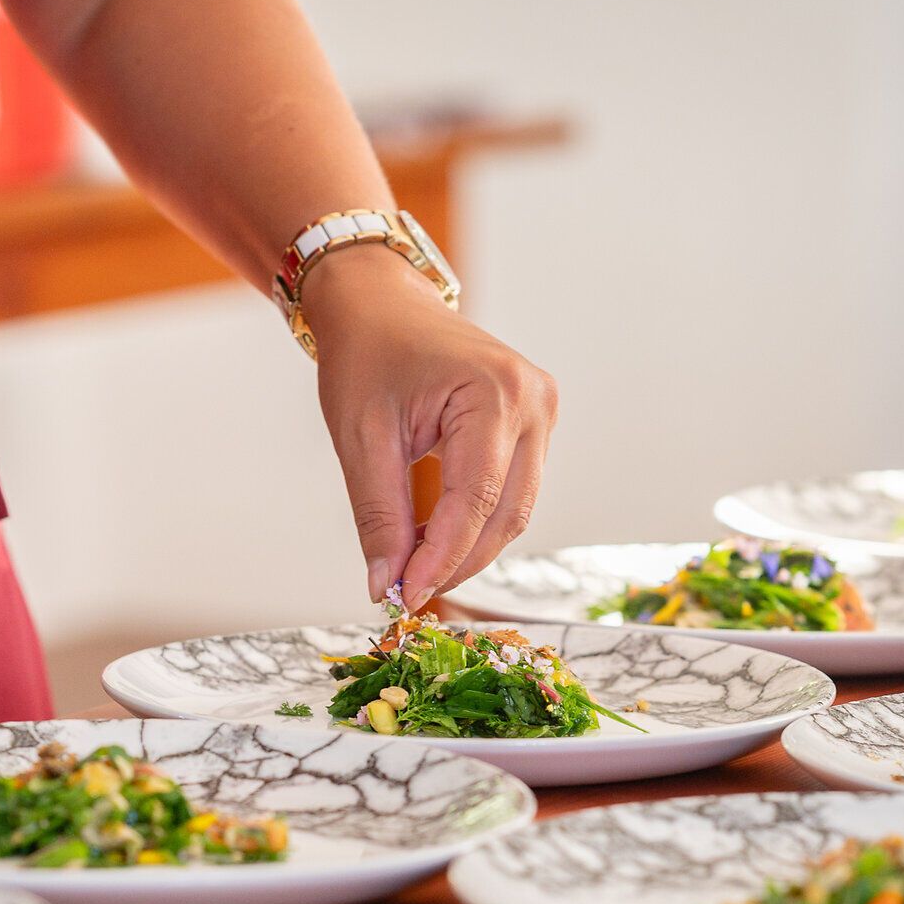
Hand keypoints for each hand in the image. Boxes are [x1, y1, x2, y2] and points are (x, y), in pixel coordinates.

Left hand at [310, 243, 557, 605]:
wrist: (379, 305)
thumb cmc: (366, 356)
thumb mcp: (361, 439)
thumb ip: (379, 516)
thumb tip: (386, 585)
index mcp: (494, 393)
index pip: (475, 501)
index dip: (441, 559)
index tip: (404, 597)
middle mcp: (533, 400)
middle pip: (506, 513)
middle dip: (456, 561)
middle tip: (404, 592)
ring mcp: (542, 410)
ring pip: (514, 509)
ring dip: (468, 548)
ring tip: (414, 570)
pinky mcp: (534, 422)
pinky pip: (513, 490)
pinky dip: (476, 522)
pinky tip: (435, 540)